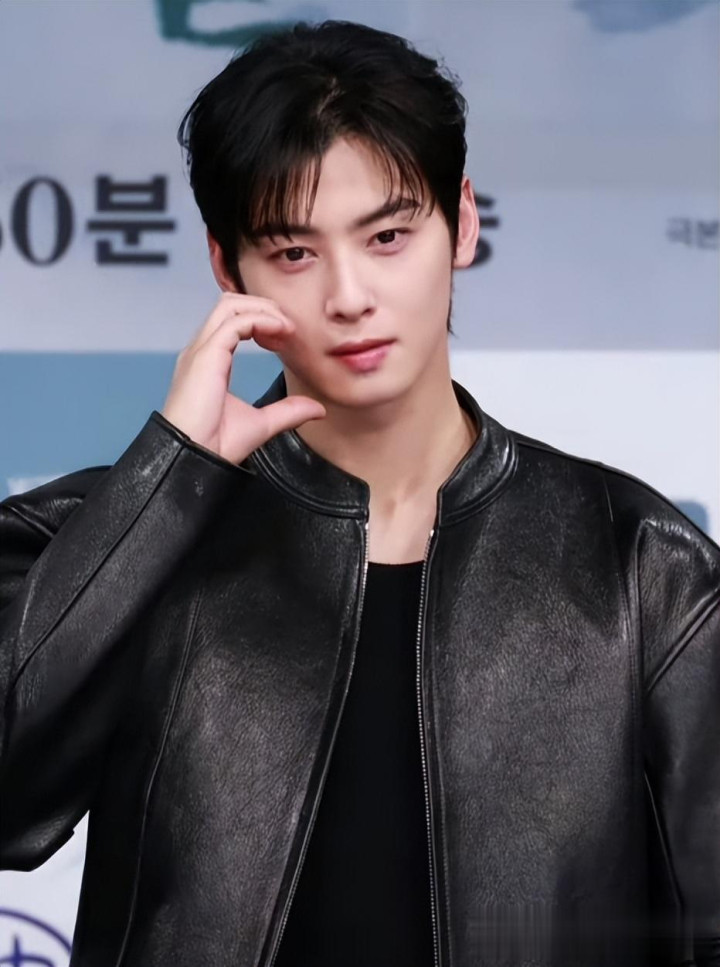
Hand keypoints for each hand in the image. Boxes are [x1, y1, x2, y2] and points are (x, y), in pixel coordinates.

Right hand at [161, 292, 325, 463]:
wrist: (194, 458)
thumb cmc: (216, 445)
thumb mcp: (262, 424)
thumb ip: (288, 412)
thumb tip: (317, 409)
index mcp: (209, 361)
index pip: (233, 321)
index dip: (263, 321)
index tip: (287, 337)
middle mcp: (202, 350)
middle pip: (230, 304)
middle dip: (264, 307)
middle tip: (290, 327)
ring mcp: (201, 350)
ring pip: (230, 304)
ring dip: (263, 309)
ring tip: (287, 327)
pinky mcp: (205, 356)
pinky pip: (235, 321)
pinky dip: (261, 320)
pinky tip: (280, 332)